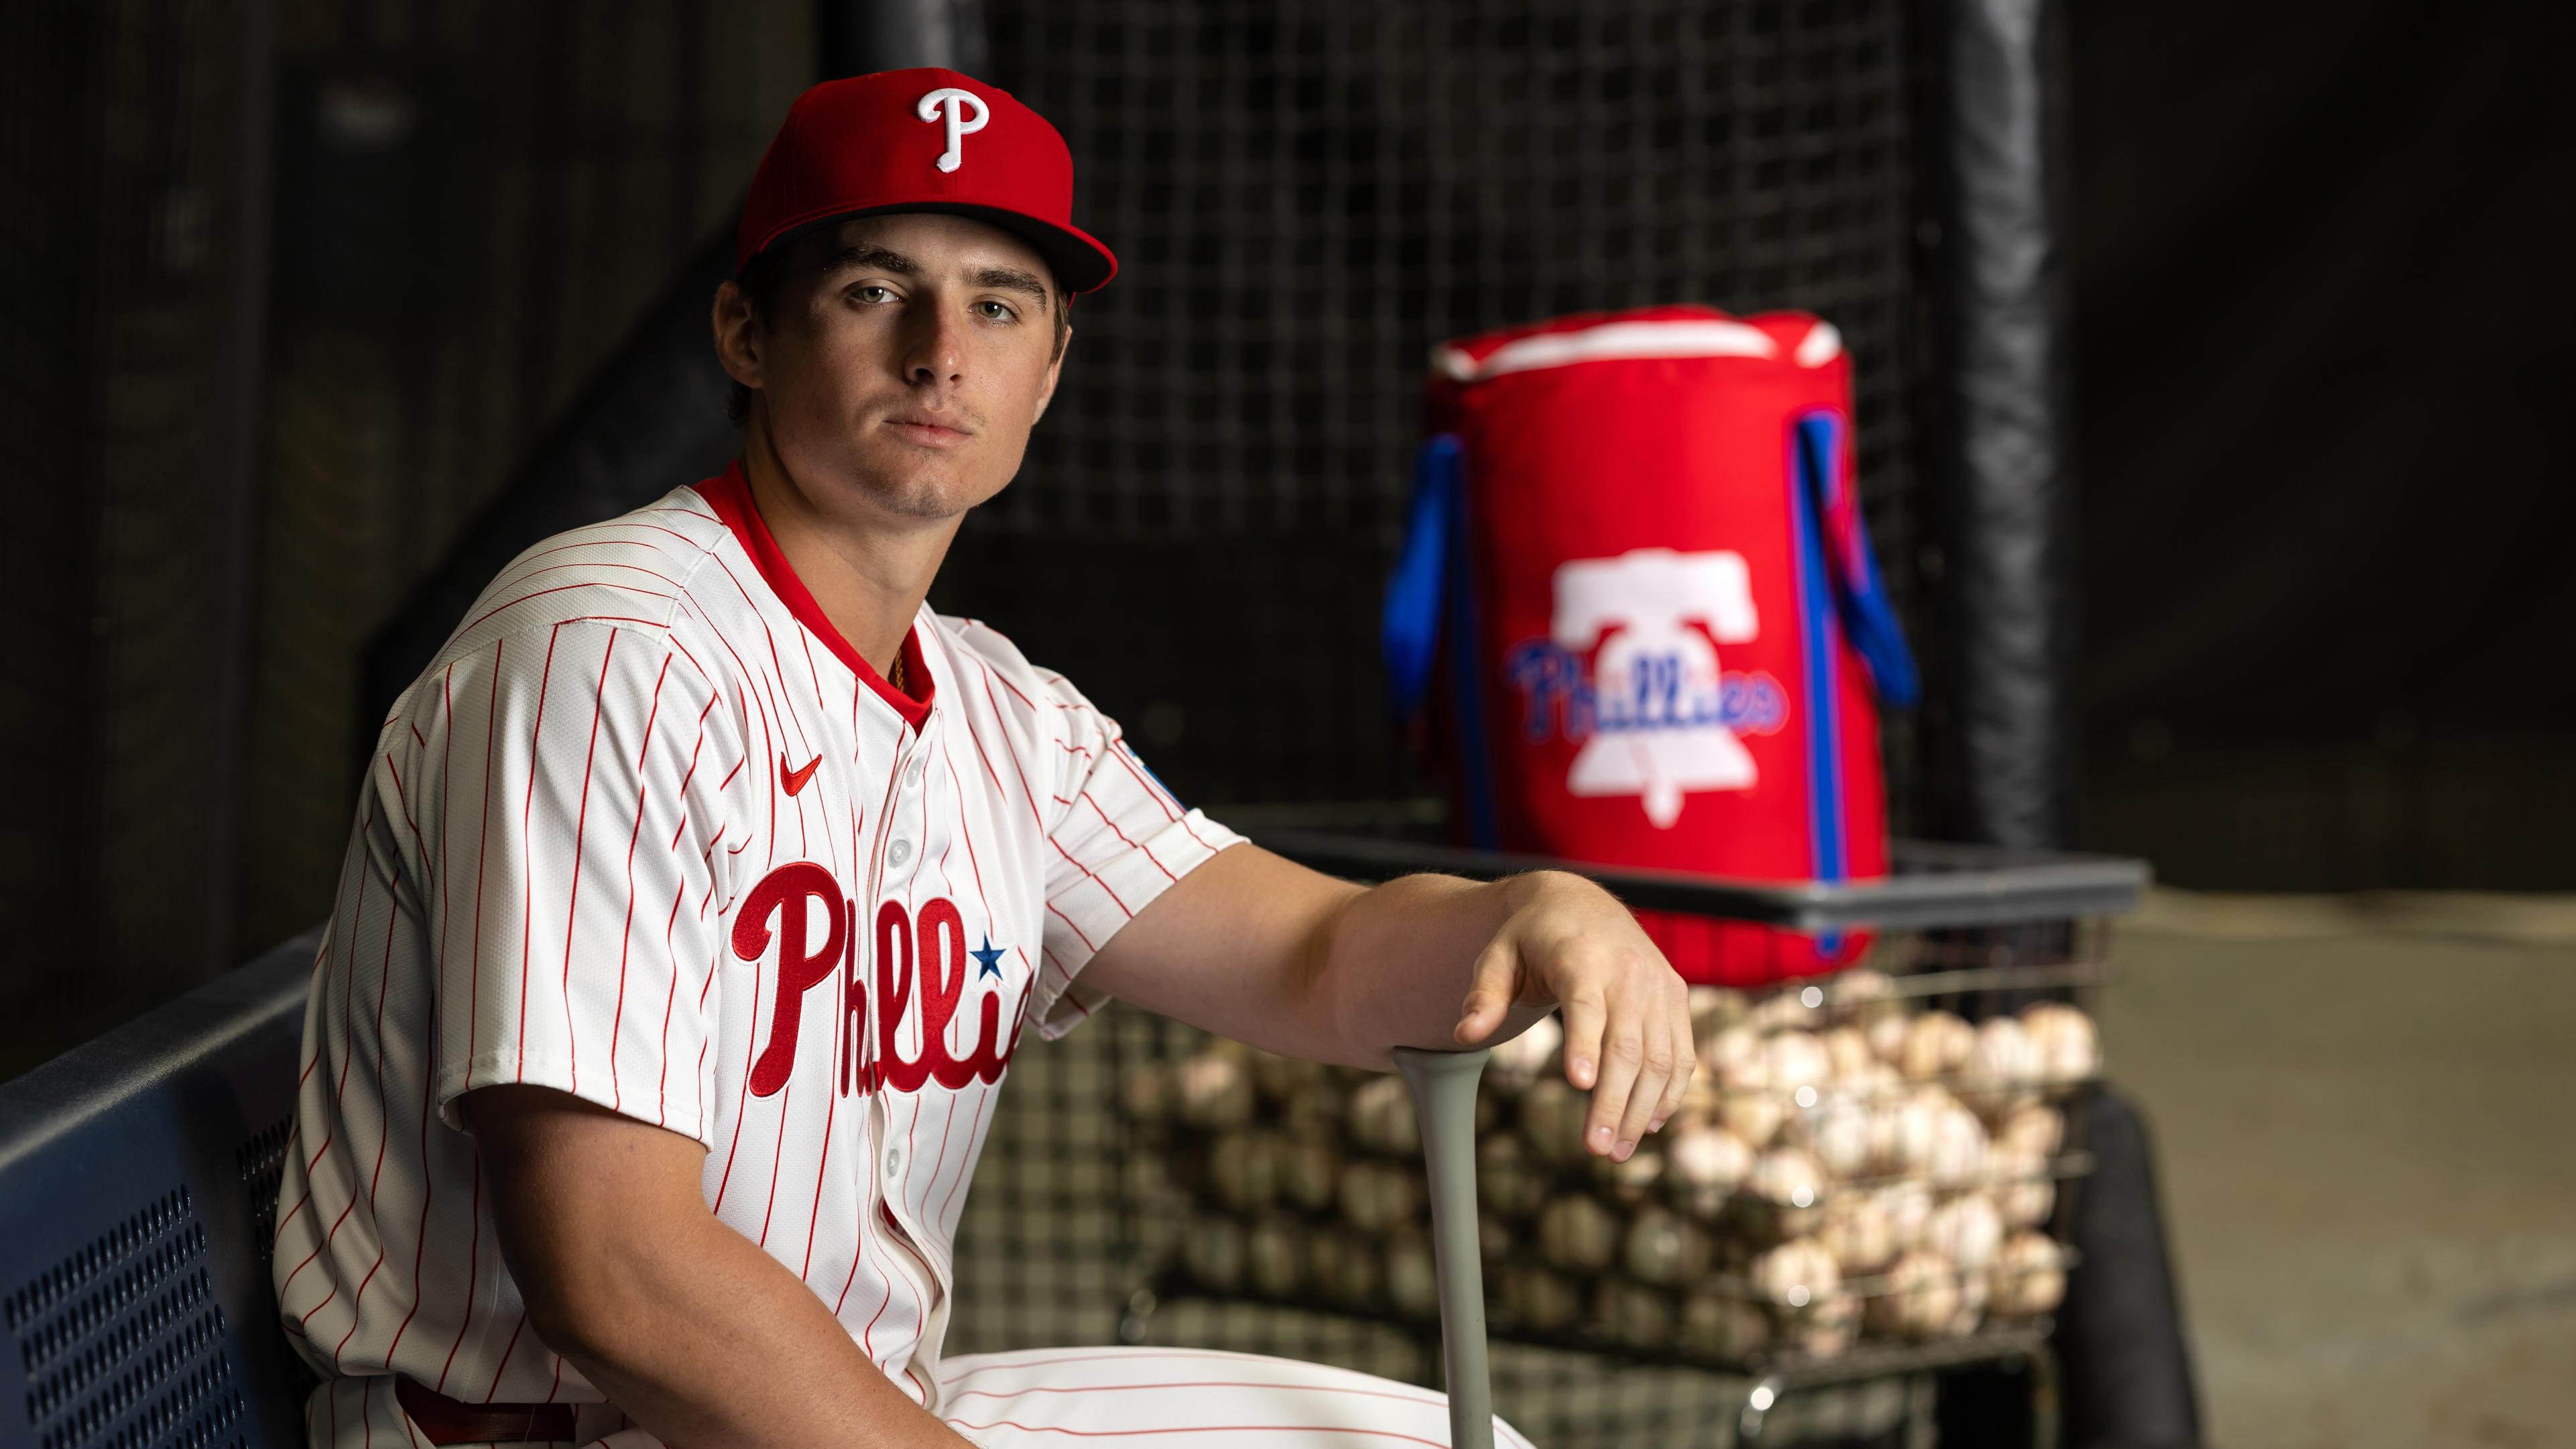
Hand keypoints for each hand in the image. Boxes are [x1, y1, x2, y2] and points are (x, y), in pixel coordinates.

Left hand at [1453, 872, 1692, 1160]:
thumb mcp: (1497, 956)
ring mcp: (1658, 986)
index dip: (1584, 1043)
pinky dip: (1669, 1093)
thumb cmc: (1532, 938)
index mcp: (1580, 957)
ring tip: (1616, 1151)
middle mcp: (1628, 971)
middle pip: (1626, 1043)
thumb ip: (1483, 997)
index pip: (1585, 1004)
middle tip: (1595, 1149)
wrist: (1583, 904)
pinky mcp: (1675, 999)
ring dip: (1641, 1109)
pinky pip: (1681, 1053)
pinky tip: (1646, 1126)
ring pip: (1660, 1056)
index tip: (1578, 1085)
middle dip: (1612, 1101)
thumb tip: (1463, 1036)